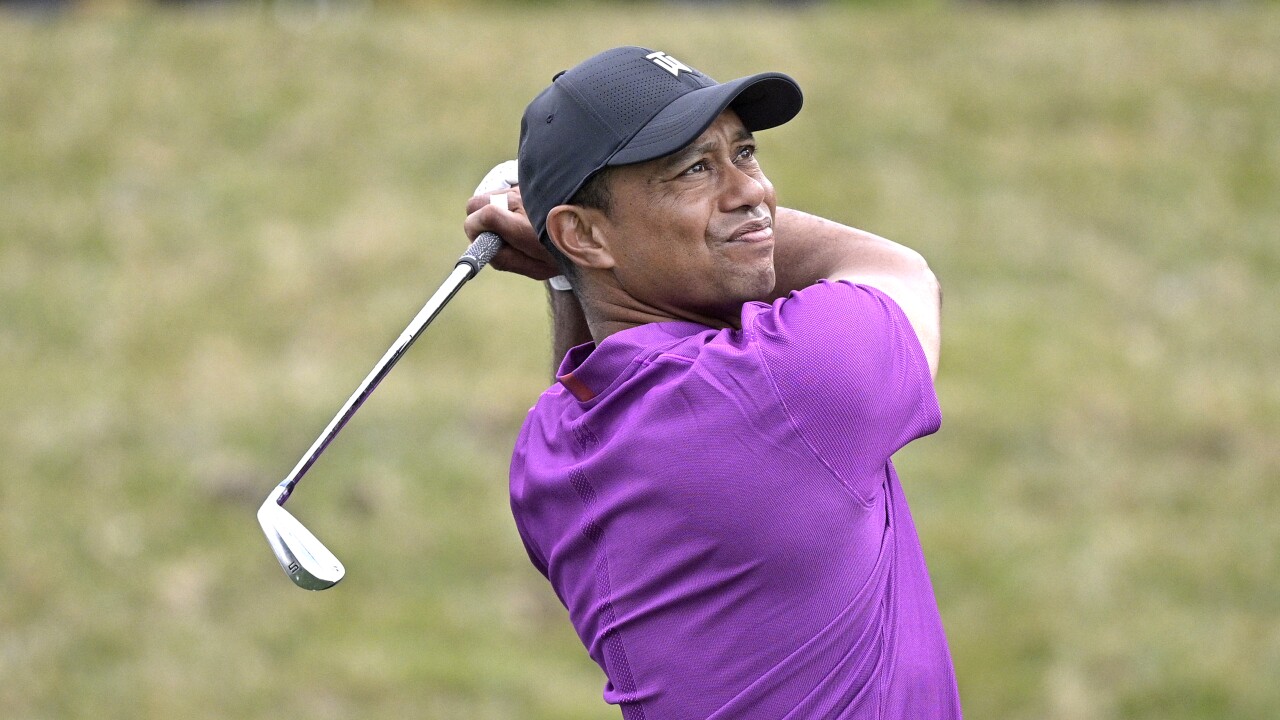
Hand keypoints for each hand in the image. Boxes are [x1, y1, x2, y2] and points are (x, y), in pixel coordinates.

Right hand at [464, 162, 559, 280]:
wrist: (594, 229)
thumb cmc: (563, 253)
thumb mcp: (537, 268)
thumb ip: (505, 259)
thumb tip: (477, 247)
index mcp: (524, 228)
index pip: (483, 216)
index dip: (475, 229)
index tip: (480, 241)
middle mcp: (521, 202)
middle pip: (474, 204)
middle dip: (477, 220)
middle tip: (493, 236)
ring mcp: (522, 188)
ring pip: (487, 197)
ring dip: (491, 211)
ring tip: (513, 226)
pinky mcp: (526, 182)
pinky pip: (503, 193)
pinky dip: (505, 205)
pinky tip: (524, 216)